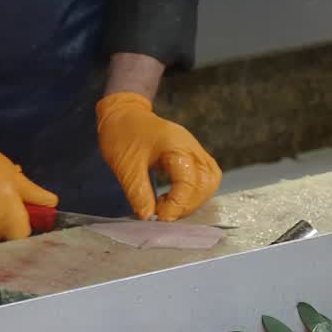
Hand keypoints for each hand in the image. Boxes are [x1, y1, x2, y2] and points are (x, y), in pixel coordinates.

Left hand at [96, 92, 220, 220]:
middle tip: (163, 214)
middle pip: (206, 183)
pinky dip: (192, 194)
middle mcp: (191, 147)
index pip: (189, 182)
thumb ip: (138, 192)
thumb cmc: (122, 134)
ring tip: (167, 207)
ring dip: (193, 200)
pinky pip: (203, 178)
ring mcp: (194, 151)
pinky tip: (171, 200)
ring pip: (209, 181)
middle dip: (187, 205)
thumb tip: (148, 217)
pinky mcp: (192, 157)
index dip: (177, 205)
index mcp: (176, 146)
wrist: (123, 113)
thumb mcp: (125, 166)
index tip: (160, 218)